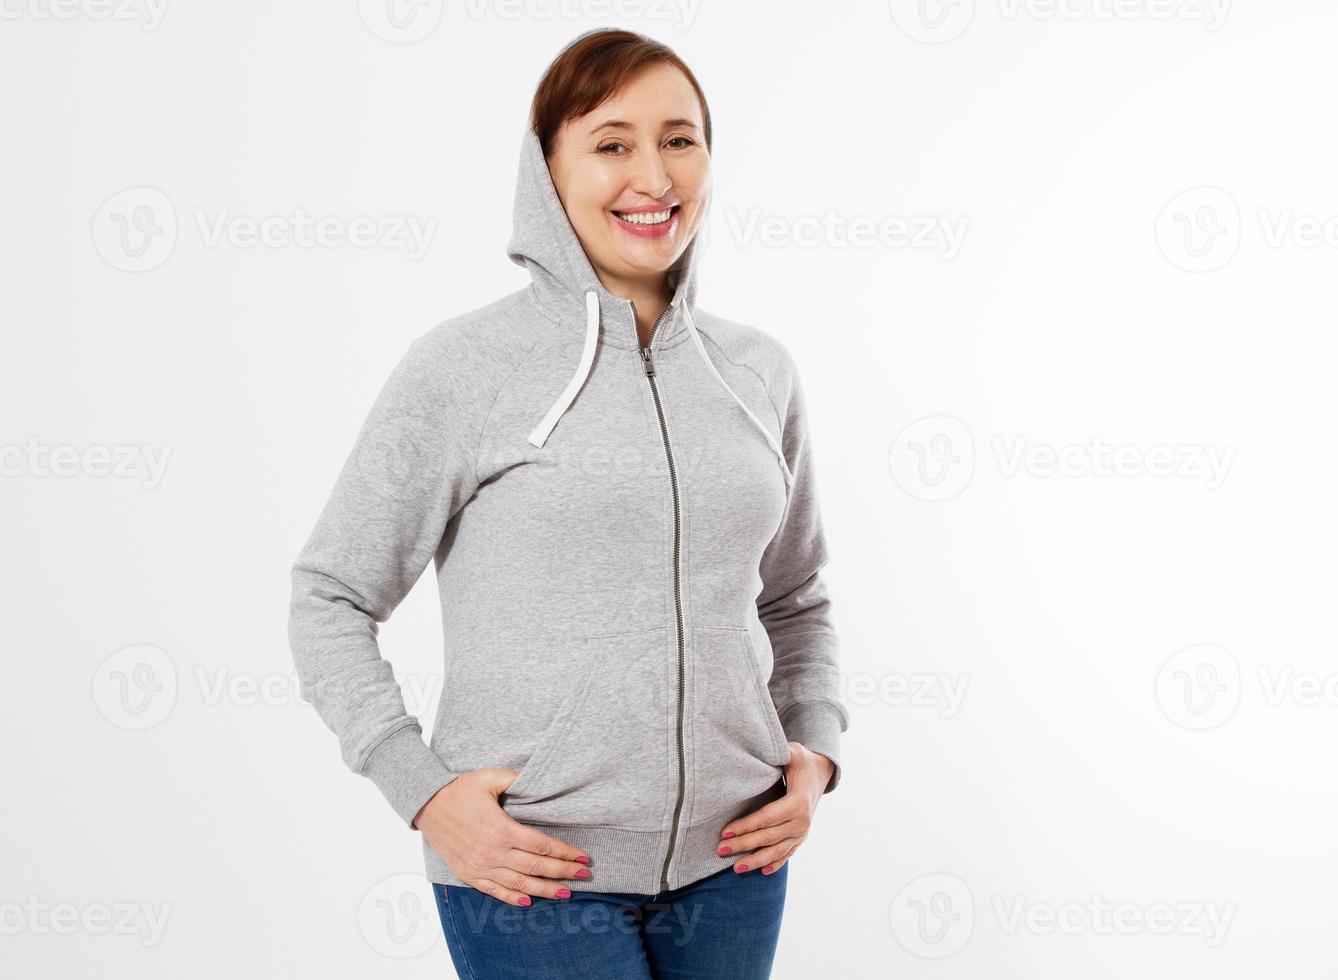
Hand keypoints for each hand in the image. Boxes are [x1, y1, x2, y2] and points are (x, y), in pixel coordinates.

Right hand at [413, 767, 591, 906]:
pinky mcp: (469, 873)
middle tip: (585, 876)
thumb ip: (515, 779)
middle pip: (536, 867)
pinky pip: (494, 890)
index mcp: (502, 829)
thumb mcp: (489, 777)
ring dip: (545, 889)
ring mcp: (480, 866)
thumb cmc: (459, 790)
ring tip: (566, 893)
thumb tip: (537, 779)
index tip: (582, 857)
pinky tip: (529, 900)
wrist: (426, 805)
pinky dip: (513, 897)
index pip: (541, 845)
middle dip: (563, 872)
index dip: (564, 853)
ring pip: (519, 883)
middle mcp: (493, 852)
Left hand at [715, 742, 834, 874]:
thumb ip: (779, 751)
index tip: (725, 832)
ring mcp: (803, 832)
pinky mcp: (802, 837)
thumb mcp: (793, 752)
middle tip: (720, 850)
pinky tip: (762, 872)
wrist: (822, 773)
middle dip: (743, 845)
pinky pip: (788, 854)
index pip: (767, 818)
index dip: (745, 826)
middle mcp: (802, 821)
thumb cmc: (802, 761)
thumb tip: (759, 744)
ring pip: (776, 851)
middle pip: (768, 837)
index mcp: (798, 802)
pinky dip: (775, 863)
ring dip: (756, 861)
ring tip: (736, 869)